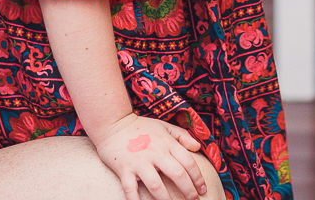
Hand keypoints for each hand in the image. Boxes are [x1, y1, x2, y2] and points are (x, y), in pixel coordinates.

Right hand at [91, 113, 207, 199]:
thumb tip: (197, 147)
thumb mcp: (163, 125)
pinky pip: (130, 189)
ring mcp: (139, 162)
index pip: (188, 162)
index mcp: (167, 143)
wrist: (113, 123)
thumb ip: (182, 135)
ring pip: (156, 186)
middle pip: (178, 175)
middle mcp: (156, 153)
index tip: (202, 189)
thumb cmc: (140, 126)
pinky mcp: (124, 169)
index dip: (198, 178)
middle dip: (188, 191)